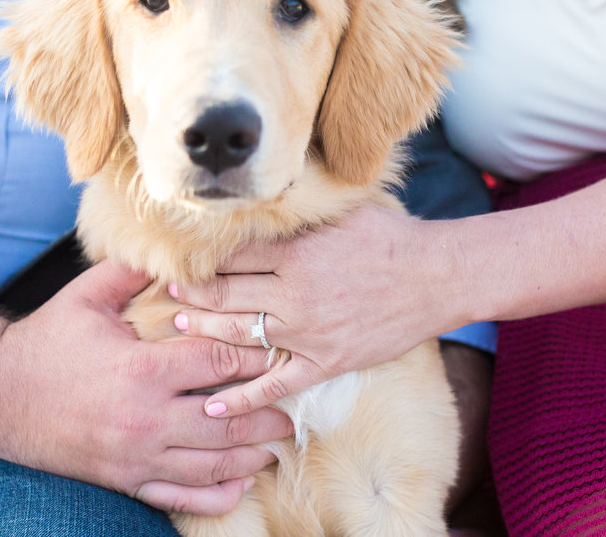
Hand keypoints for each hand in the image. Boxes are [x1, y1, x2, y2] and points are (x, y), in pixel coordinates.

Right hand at [0, 260, 292, 515]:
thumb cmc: (46, 341)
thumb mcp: (87, 296)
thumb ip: (135, 270)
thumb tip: (175, 246)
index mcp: (142, 369)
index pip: (218, 360)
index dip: (253, 354)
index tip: (275, 349)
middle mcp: (146, 418)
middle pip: (227, 420)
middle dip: (266, 415)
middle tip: (293, 409)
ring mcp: (136, 456)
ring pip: (211, 463)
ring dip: (251, 455)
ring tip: (277, 446)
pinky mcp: (125, 480)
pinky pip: (179, 497)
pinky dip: (214, 495)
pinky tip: (239, 485)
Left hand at [168, 204, 467, 417]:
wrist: (436, 277)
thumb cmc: (390, 238)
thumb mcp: (341, 213)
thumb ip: (298, 213)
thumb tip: (261, 198)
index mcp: (296, 254)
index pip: (232, 258)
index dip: (202, 260)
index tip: (181, 259)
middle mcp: (295, 295)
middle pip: (226, 295)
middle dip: (192, 295)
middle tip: (169, 294)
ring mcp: (308, 334)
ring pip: (240, 337)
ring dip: (205, 333)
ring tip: (180, 328)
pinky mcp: (326, 363)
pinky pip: (275, 385)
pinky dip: (243, 399)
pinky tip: (214, 406)